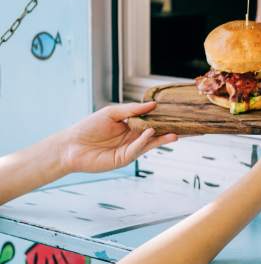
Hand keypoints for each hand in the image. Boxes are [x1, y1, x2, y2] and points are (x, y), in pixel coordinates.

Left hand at [58, 102, 177, 172]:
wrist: (70, 146)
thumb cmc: (88, 127)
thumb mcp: (112, 112)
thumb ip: (132, 109)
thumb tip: (152, 105)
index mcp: (131, 125)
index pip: (152, 121)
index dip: (164, 118)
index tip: (178, 113)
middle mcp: (133, 137)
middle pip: (156, 134)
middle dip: (170, 131)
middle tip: (187, 127)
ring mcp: (130, 149)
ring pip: (150, 143)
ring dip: (163, 139)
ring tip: (176, 134)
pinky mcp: (124, 158)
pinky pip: (138, 148)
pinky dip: (145, 141)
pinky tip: (151, 132)